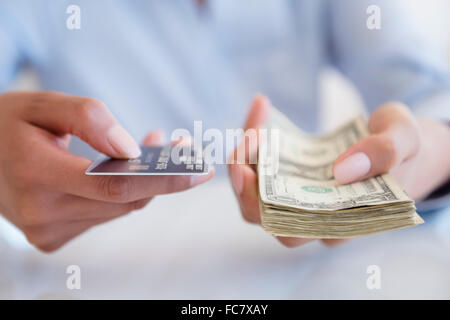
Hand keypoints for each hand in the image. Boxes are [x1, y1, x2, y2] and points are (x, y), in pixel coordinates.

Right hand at [0, 91, 213, 251]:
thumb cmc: (9, 124)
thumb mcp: (43, 104)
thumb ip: (89, 119)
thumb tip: (133, 149)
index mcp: (34, 172)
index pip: (113, 185)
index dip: (163, 179)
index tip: (199, 171)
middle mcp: (40, 211)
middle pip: (123, 199)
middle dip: (161, 175)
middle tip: (180, 148)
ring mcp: (46, 230)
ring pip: (119, 208)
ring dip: (143, 181)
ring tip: (152, 149)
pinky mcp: (52, 238)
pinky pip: (105, 214)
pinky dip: (123, 193)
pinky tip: (124, 170)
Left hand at [228, 97, 449, 247]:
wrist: (395, 142)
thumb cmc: (402, 148)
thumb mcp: (405, 139)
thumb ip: (385, 153)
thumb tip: (343, 171)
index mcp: (342, 222)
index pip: (295, 229)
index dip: (269, 207)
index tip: (255, 170)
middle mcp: (314, 216)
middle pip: (263, 215)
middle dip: (245, 182)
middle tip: (249, 141)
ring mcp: (298, 196)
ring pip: (253, 194)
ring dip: (244, 160)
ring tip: (254, 125)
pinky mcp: (289, 175)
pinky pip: (259, 166)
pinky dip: (254, 141)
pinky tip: (261, 108)